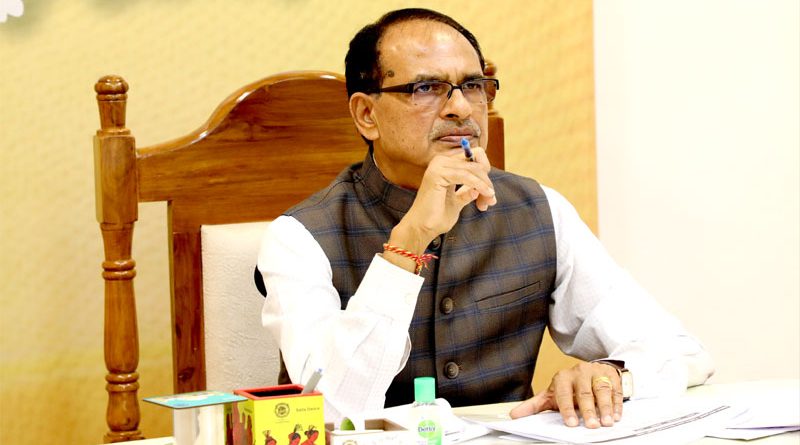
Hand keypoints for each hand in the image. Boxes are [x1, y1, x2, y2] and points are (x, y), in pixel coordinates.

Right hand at [386, 146, 495, 264]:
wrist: (422, 228)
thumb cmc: (437, 216)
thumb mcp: (459, 200)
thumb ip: (469, 190)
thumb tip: (486, 187)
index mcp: (445, 164)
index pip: (474, 156)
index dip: (485, 172)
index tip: (489, 191)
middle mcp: (440, 161)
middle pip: (476, 162)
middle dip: (487, 182)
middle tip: (490, 200)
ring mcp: (438, 165)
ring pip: (474, 169)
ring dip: (485, 185)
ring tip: (488, 202)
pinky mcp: (438, 173)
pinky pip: (466, 176)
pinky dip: (479, 185)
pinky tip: (486, 195)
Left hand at [509, 361, 623, 427]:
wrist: (590, 370)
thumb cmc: (569, 387)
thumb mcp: (551, 395)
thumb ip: (534, 406)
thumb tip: (514, 415)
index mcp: (562, 378)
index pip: (563, 394)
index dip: (567, 409)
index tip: (570, 423)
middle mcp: (579, 372)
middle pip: (584, 393)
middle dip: (588, 410)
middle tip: (591, 426)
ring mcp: (596, 372)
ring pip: (602, 389)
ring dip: (605, 407)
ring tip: (607, 422)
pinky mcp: (611, 375)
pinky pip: (616, 389)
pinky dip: (617, 404)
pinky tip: (617, 416)